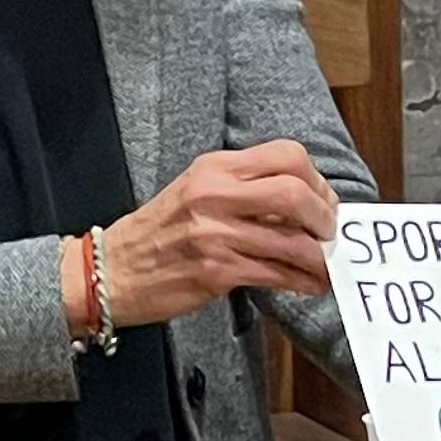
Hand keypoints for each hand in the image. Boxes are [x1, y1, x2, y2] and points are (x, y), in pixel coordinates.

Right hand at [89, 139, 340, 330]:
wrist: (110, 270)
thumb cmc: (160, 232)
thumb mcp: (197, 190)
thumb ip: (245, 188)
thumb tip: (305, 202)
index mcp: (215, 168)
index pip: (287, 155)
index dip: (317, 181)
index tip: (325, 203)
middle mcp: (215, 194)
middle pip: (295, 192)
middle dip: (324, 217)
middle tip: (329, 235)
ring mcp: (215, 233)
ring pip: (291, 240)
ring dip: (319, 258)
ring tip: (326, 267)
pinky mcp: (215, 270)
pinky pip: (275, 273)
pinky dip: (302, 281)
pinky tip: (309, 285)